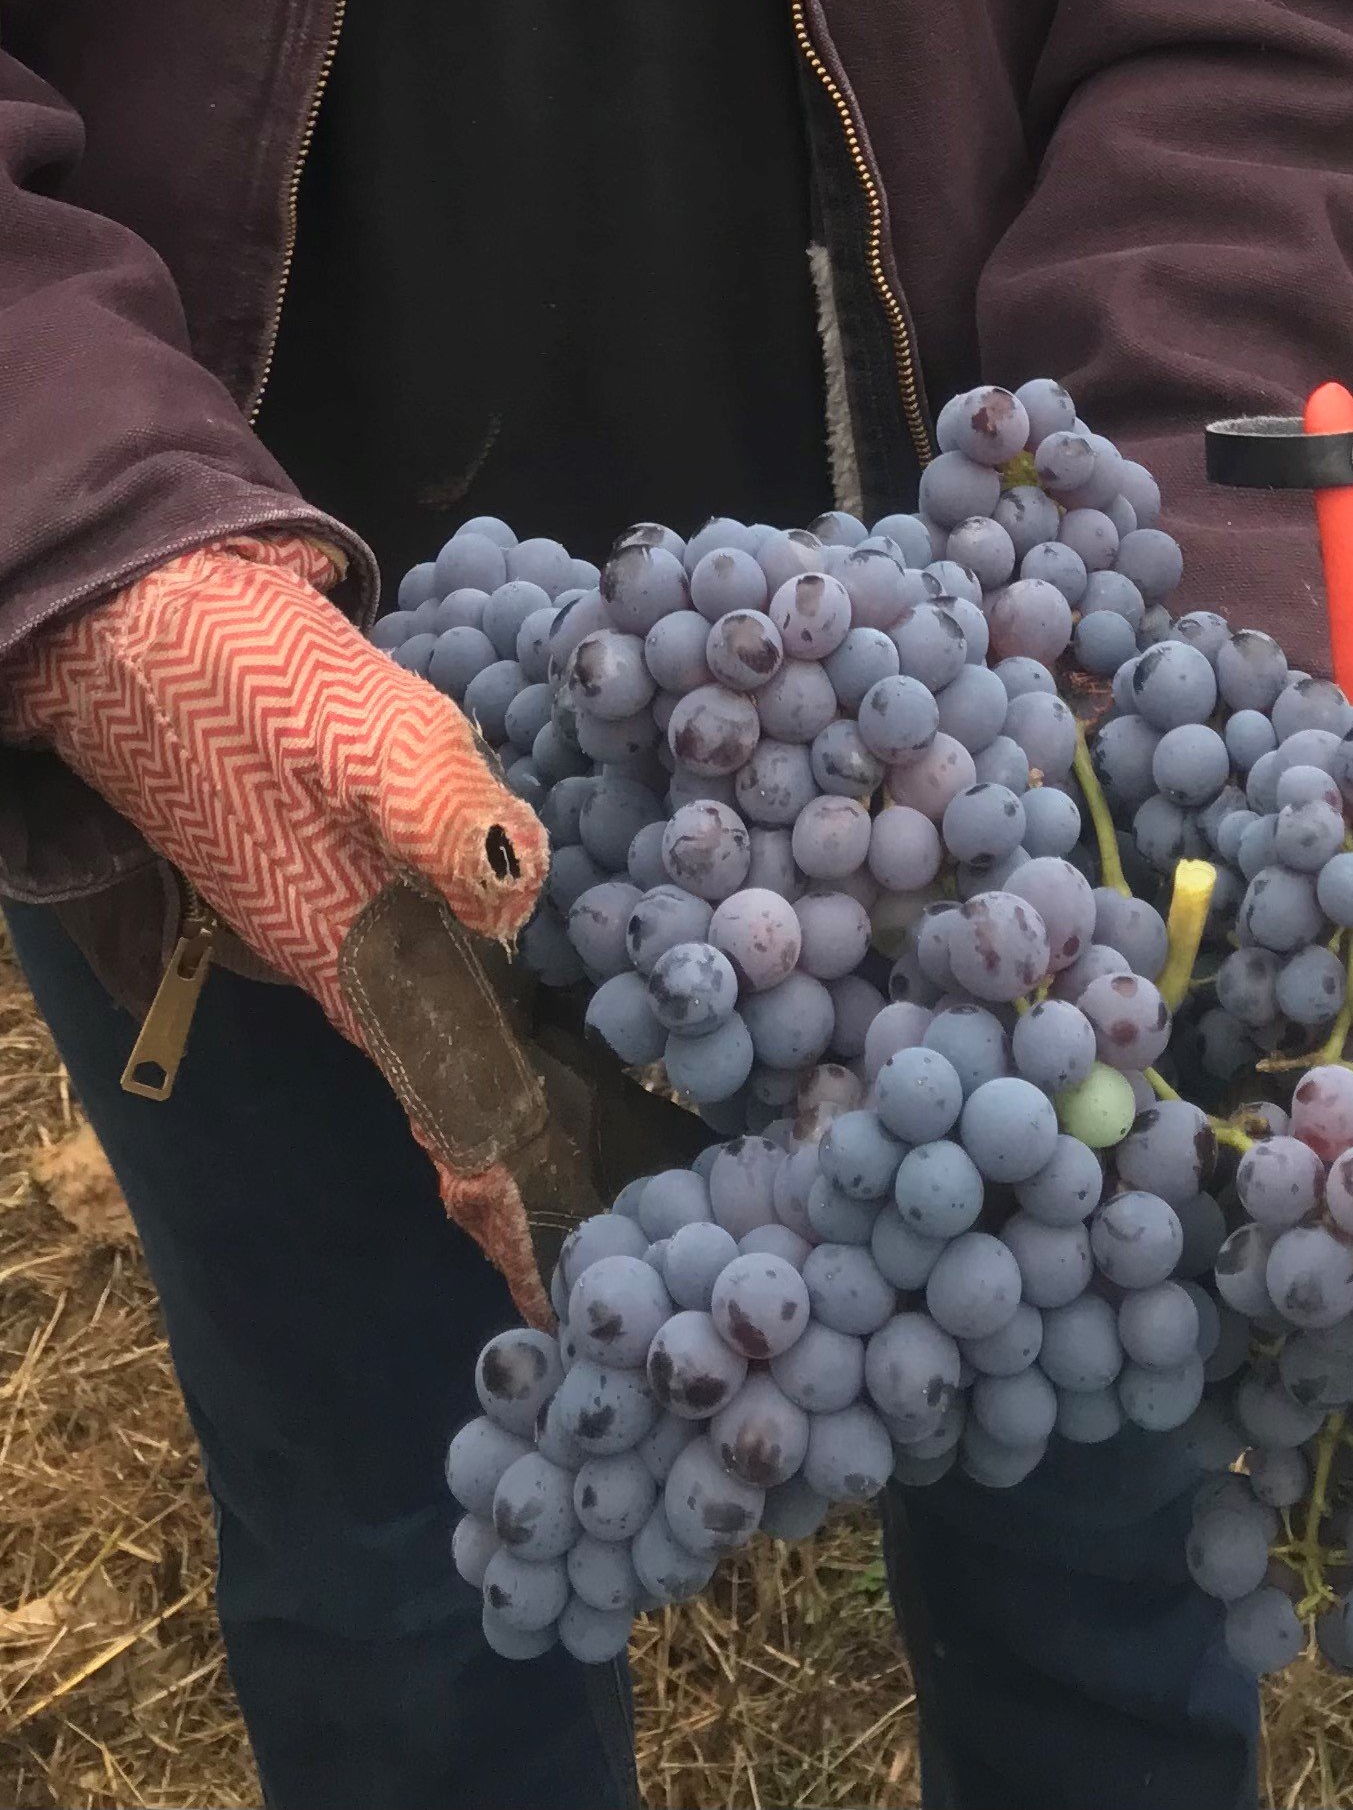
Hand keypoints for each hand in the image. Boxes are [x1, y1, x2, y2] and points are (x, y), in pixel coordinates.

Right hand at [2, 537, 571, 1320]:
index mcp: (374, 968)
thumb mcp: (367, 738)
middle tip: (630, 1224)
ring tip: (612, 1149)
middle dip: (540, 1173)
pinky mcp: (360, 885)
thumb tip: (516, 898)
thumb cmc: (259, 688)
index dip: (507, 1204)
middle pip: (468, 1099)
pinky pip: (448, 975)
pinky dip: (501, 1014)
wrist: (155, 633)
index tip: (559, 1286)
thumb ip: (440, 819)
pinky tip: (555, 1011)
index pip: (455, 1116)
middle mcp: (372, 973)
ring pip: (460, 1044)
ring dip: (525, 1100)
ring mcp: (363, 933)